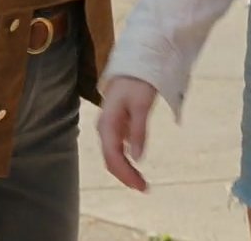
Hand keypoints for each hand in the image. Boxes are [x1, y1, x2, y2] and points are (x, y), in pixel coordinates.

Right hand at [97, 76, 158, 191]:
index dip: (125, 174)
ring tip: (141, 182)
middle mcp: (105, 128)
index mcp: (108, 124)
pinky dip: (126, 158)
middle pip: (111, 159)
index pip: (113, 157)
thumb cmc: (139, 80)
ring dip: (125, 169)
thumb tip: (137, 157)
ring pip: (114, 154)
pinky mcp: (117, 124)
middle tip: (145, 188)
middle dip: (125, 176)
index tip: (140, 186)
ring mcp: (110, 126)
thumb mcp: (142, 105)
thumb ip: (139, 130)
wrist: (135, 62)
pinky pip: (118, 147)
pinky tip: (136, 163)